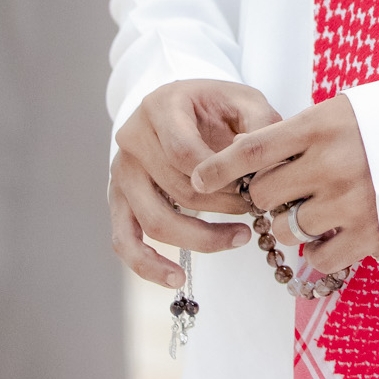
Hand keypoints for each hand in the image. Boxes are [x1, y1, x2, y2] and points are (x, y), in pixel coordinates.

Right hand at [109, 79, 280, 290]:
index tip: (252, 185)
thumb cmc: (218, 105)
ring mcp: (121, 171)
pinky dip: (148, 265)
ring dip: (201, 237)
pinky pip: (125, 241)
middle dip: (223, 205)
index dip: (220, 177)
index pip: (184, 153)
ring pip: (154, 220)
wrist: (184, 106)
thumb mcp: (244, 100)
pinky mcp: (118, 200)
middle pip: (176, 189)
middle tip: (256, 209)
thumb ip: (260, 123)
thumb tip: (259, 165)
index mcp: (160, 107)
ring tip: (239, 238)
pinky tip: (176, 279)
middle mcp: (132, 138)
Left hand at [190, 94, 378, 277]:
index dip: (218, 165)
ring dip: (290, 223)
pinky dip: (316, 250)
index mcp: (320, 125)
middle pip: (263, 193)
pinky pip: (318, 256)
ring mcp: (349, 202)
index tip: (198, 176)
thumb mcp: (344, 111)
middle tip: (281, 191)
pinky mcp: (369, 234)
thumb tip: (246, 151)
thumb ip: (299, 132)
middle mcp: (330, 164)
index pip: (251, 148)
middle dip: (264, 196)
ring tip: (312, 210)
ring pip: (287, 228)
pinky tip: (328, 235)